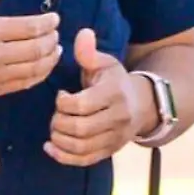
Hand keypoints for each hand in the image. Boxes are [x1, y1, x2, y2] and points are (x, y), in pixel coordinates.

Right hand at [0, 0, 60, 101]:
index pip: (29, 27)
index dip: (47, 23)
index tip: (55, 19)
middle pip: (36, 49)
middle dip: (52, 40)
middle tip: (56, 33)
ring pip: (33, 70)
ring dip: (50, 59)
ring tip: (55, 49)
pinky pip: (23, 85)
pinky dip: (39, 76)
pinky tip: (43, 67)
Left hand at [45, 29, 156, 166]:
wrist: (141, 106)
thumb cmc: (115, 82)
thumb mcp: (105, 63)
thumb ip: (89, 52)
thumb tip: (83, 34)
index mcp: (114, 93)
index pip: (82, 104)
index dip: (63, 102)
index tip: (60, 95)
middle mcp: (118, 118)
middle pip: (80, 128)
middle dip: (59, 123)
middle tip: (55, 115)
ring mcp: (115, 138)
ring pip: (82, 147)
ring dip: (59, 140)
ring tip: (54, 129)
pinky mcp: (110, 152)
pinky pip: (85, 160)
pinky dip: (64, 157)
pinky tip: (51, 147)